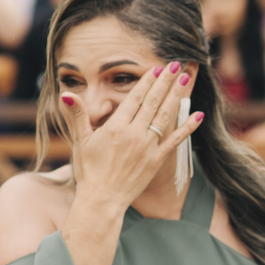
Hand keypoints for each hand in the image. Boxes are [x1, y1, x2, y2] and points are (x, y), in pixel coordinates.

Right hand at [61, 61, 202, 209]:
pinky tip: (199, 115)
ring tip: (185, 78)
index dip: (147, 82)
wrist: (102, 200)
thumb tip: (66, 93)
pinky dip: (188, 127)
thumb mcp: (80, 141)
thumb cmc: (89, 171)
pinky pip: (176, 140)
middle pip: (153, 102)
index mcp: (116, 127)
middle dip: (165, 81)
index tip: (156, 68)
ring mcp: (148, 147)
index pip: (135, 98)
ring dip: (176, 96)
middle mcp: (135, 134)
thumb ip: (77, 115)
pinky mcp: (157, 160)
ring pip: (165, 116)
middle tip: (175, 64)